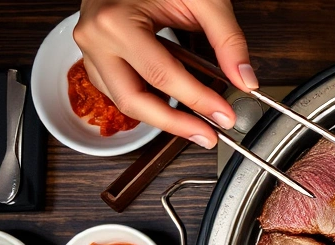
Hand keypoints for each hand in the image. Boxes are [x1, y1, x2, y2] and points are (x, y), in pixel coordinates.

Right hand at [74, 0, 257, 147]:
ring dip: (159, 118)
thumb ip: (228, 40)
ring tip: (195, 125)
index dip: (197, 101)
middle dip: (174, 125)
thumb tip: (245, 79)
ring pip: (122, 101)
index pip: (163, 75)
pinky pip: (118, 90)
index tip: (224, 116)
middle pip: (133, 99)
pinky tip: (173, 108)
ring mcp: (89, 49)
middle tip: (208, 135)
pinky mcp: (95, 56)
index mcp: (116, 20)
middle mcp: (95, 37)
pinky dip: (147, 102)